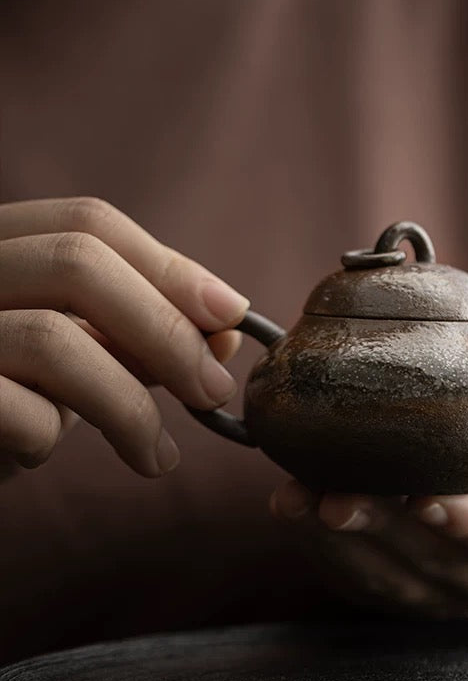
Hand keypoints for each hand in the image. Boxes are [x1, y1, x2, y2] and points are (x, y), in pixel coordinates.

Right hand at [0, 198, 248, 477]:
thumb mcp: (74, 360)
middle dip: (167, 331)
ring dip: (130, 406)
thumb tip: (228, 330)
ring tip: (160, 457)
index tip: (232, 314)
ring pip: (52, 338)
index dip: (171, 267)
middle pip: (80, 263)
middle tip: (214, 391)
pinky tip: (41, 456)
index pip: (90, 223)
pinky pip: (11, 409)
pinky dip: (47, 438)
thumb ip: (137, 338)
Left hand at [270, 370, 467, 616]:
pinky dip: (322, 548)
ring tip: (301, 502)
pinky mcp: (404, 589)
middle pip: (439, 564)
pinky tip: (295, 509)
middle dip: (384, 531)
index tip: (424, 499)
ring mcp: (449, 591)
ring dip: (342, 543)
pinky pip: (360, 580)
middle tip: (338, 500)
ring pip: (391, 580)